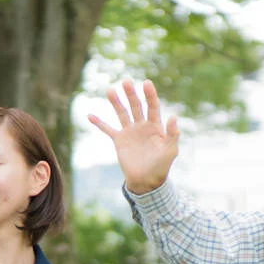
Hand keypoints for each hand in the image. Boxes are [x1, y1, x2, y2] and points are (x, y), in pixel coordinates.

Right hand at [88, 79, 180, 194]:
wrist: (146, 181)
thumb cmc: (161, 166)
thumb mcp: (170, 151)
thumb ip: (172, 134)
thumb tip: (173, 116)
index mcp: (155, 126)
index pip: (152, 106)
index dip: (150, 95)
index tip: (146, 83)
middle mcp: (142, 126)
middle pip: (136, 106)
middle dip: (131, 94)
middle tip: (126, 82)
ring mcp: (129, 132)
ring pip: (122, 113)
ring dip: (116, 102)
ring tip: (110, 90)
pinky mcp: (119, 141)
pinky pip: (107, 130)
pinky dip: (99, 123)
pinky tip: (90, 115)